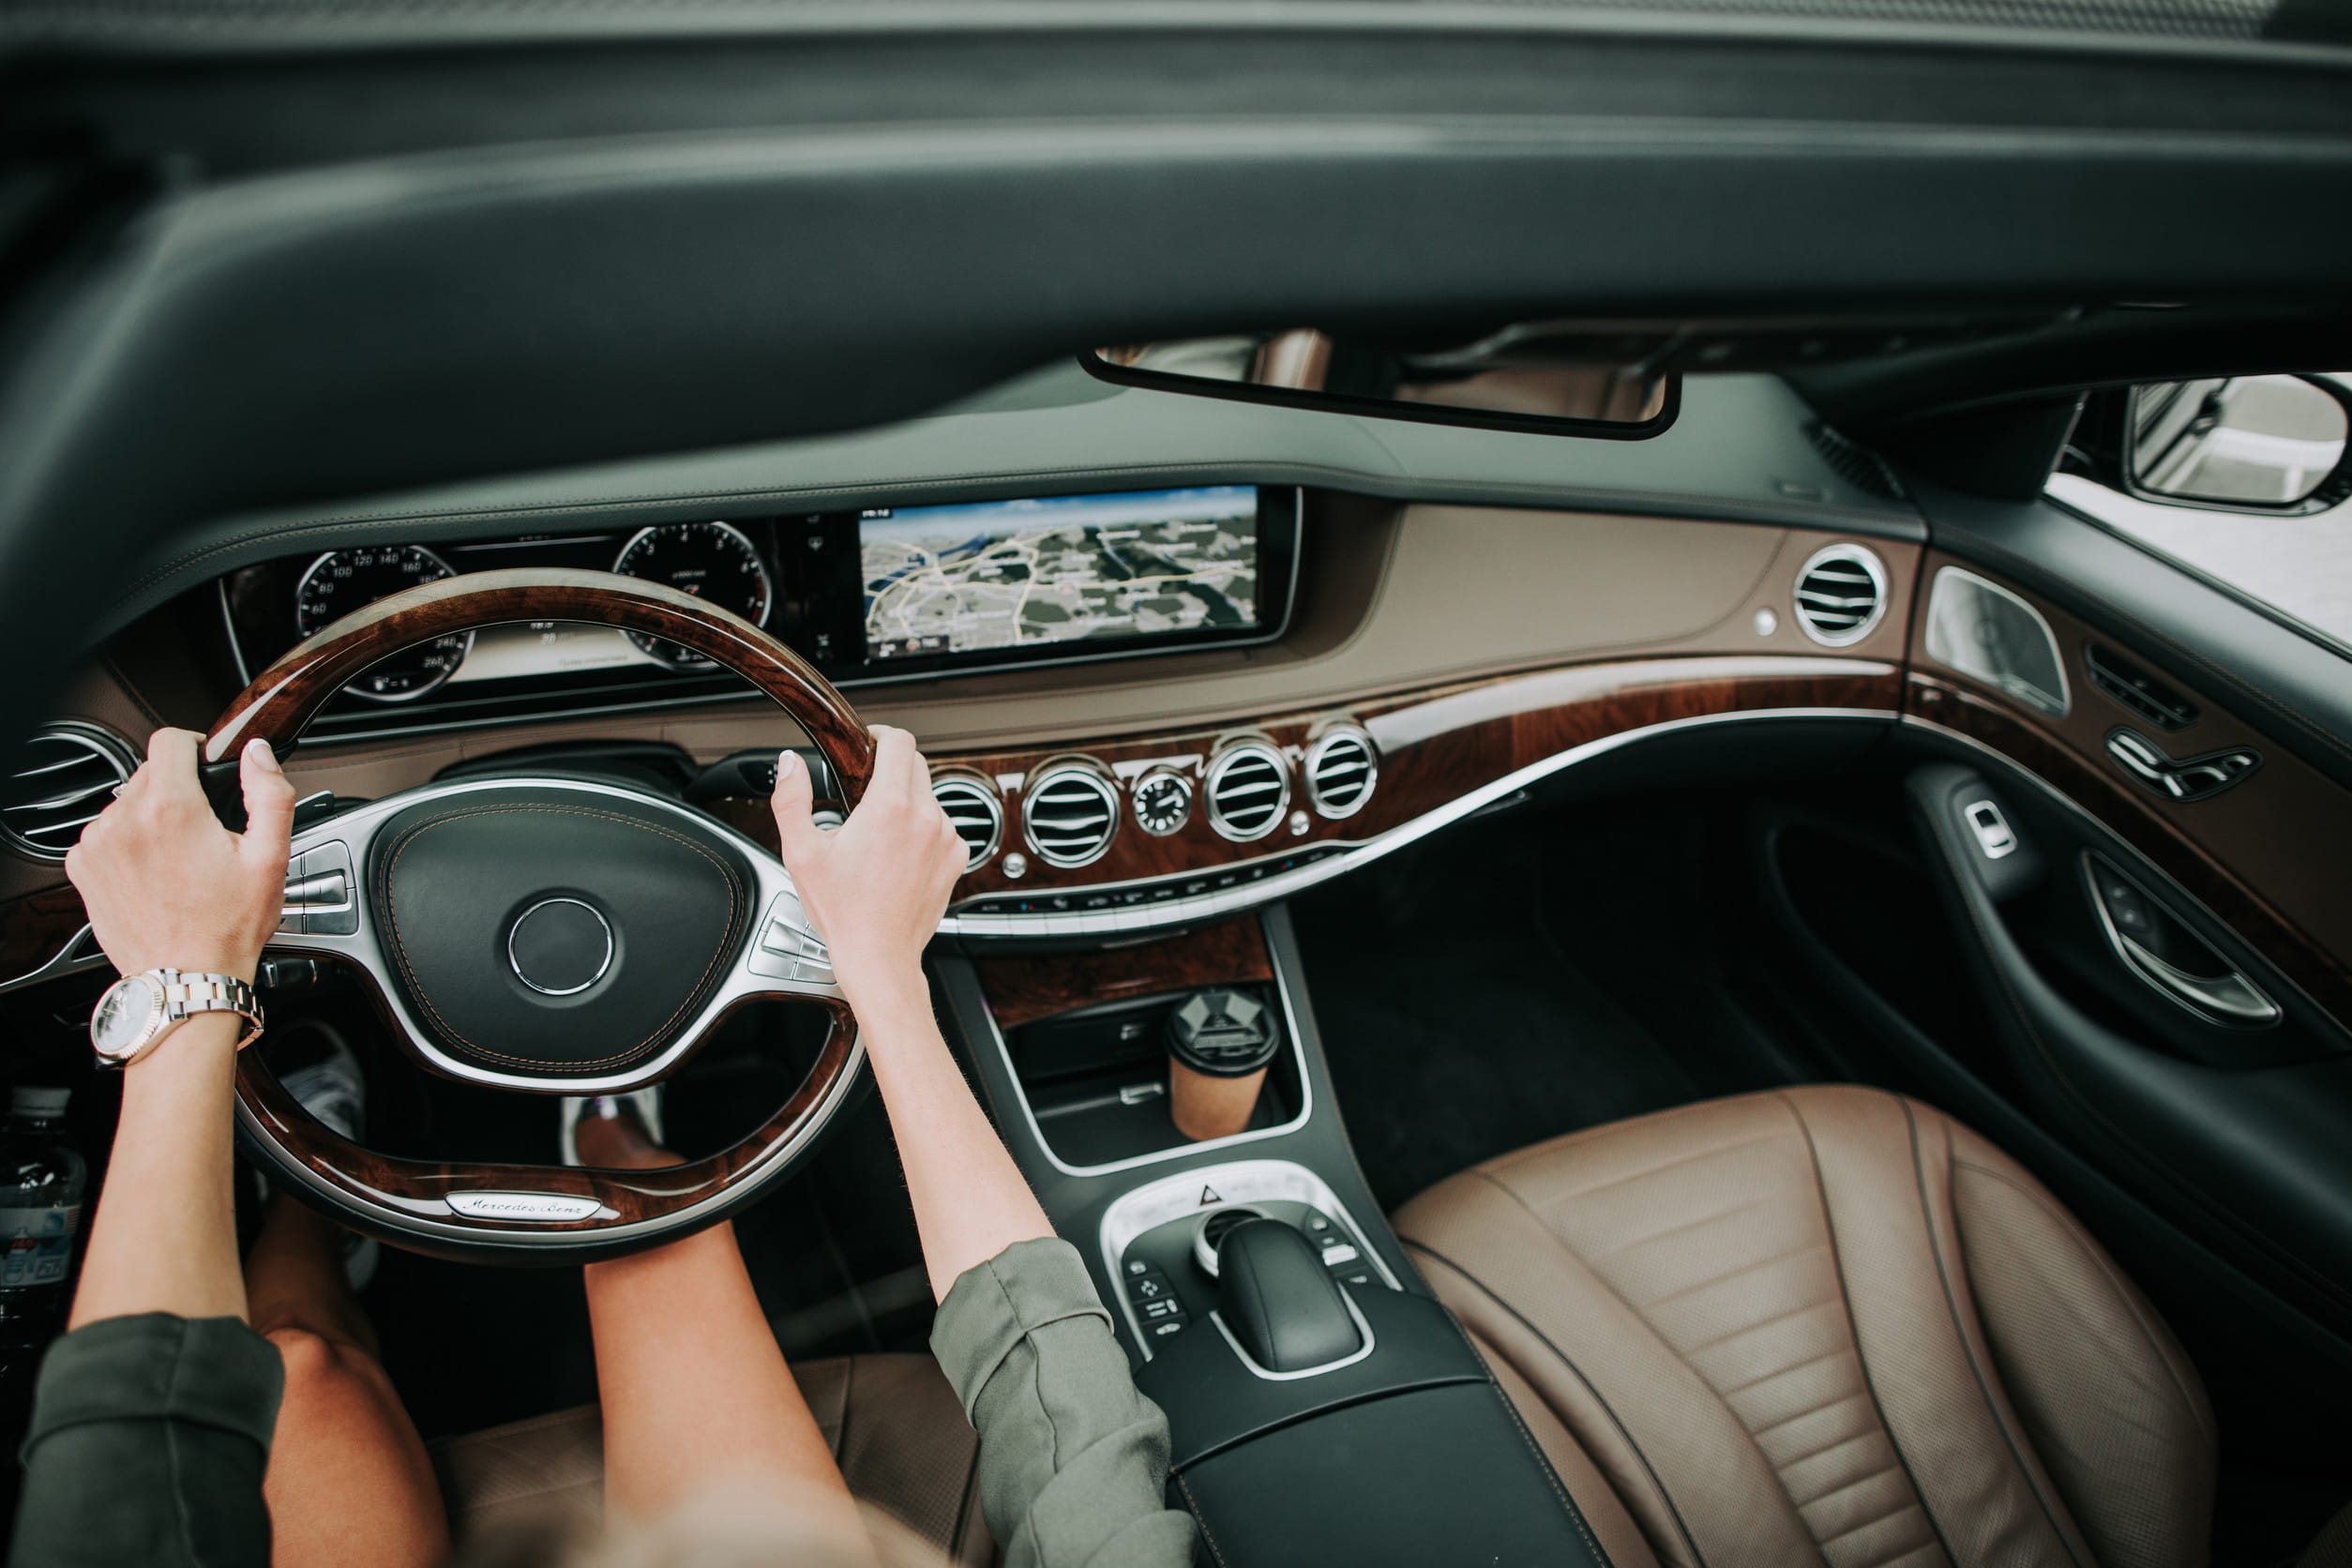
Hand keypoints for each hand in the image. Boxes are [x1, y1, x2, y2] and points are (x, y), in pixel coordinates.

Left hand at [65, 730, 295, 984]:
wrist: (186, 976)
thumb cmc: (228, 926)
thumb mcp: (271, 857)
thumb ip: (269, 793)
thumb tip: (257, 754)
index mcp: (172, 809)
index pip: (169, 741)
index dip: (194, 747)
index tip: (207, 768)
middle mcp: (125, 820)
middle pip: (149, 773)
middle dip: (179, 790)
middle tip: (206, 831)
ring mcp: (97, 845)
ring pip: (127, 803)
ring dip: (151, 816)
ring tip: (180, 857)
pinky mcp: (83, 867)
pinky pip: (106, 833)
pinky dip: (128, 842)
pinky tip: (156, 871)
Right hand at [769, 726, 962, 1001]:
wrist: (879, 957)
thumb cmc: (843, 912)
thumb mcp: (801, 852)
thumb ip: (791, 799)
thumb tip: (789, 764)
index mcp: (890, 807)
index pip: (900, 742)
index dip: (880, 736)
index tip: (867, 745)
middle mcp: (926, 818)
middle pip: (916, 764)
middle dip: (890, 768)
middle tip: (863, 789)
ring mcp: (946, 839)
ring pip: (929, 796)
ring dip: (907, 801)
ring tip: (877, 831)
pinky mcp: (956, 859)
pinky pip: (942, 826)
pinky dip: (922, 829)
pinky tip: (897, 853)